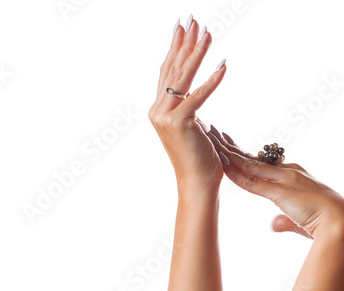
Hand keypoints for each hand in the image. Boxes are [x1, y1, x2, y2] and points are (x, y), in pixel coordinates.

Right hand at [148, 18, 225, 189]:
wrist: (196, 182)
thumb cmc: (197, 156)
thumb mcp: (188, 125)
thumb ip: (185, 106)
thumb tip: (190, 90)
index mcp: (158, 109)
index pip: (167, 72)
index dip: (175, 48)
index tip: (183, 28)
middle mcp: (157, 110)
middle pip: (172, 69)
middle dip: (184, 42)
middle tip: (193, 20)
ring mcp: (165, 117)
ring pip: (183, 78)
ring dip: (197, 53)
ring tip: (208, 33)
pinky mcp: (180, 123)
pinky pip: (198, 96)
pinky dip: (212, 80)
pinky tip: (223, 64)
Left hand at [210, 132, 343, 238]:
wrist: (343, 224)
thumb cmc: (326, 224)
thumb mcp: (299, 221)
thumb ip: (285, 221)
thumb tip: (274, 225)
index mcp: (290, 177)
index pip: (259, 164)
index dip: (241, 156)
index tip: (227, 146)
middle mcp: (286, 173)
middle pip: (251, 158)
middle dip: (230, 146)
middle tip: (212, 132)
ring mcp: (283, 179)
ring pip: (248, 164)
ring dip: (228, 153)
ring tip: (211, 141)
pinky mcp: (281, 190)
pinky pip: (252, 180)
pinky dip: (235, 172)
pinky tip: (222, 163)